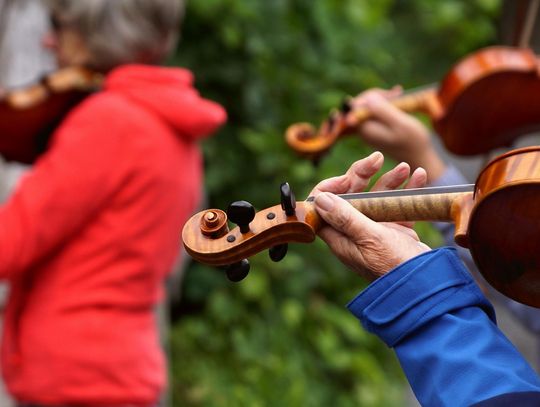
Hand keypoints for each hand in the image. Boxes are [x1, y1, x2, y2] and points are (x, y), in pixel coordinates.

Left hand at [310, 151, 430, 281]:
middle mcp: (354, 231)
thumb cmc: (394, 266)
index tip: (349, 178)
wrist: (427, 285)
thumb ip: (345, 217)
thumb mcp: (369, 238)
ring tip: (405, 167)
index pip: (324, 205)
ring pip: (376, 197)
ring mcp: (375, 230)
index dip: (332, 187)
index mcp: (340, 235)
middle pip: (351, 195)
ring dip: (389, 180)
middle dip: (363, 175)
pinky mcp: (395, 231)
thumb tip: (319, 199)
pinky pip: (396, 205)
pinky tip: (418, 177)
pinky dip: (406, 191)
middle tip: (377, 160)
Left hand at [346, 87, 445, 182]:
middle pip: (361, 104)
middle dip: (378, 96)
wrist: (420, 158)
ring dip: (383, 98)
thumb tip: (367, 98)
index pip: (356, 105)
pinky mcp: (375, 129)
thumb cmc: (413, 142)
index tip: (391, 94)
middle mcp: (362, 131)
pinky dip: (385, 105)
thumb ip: (383, 111)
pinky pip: (375, 112)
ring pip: (368, 106)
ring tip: (399, 94)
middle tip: (398, 93)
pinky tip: (397, 98)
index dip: (372, 95)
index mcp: (365, 130)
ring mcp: (368, 130)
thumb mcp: (400, 124)